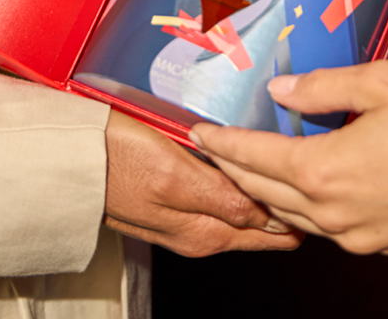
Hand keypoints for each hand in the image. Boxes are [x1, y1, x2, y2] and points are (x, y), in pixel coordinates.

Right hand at [104, 109, 300, 255]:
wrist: (72, 158)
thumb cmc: (117, 160)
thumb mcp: (174, 178)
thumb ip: (221, 198)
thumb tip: (266, 213)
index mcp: (207, 233)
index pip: (271, 227)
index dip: (296, 200)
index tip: (315, 171)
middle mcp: (203, 233)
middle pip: (262, 221)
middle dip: (287, 196)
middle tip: (310, 158)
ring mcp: (189, 219)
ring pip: (245, 207)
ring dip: (266, 184)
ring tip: (288, 154)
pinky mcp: (177, 202)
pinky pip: (224, 196)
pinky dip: (241, 179)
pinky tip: (246, 157)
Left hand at [190, 62, 387, 259]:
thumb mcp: (385, 82)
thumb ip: (325, 86)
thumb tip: (283, 90)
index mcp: (324, 169)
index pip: (254, 156)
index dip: (221, 142)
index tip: (196, 131)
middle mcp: (331, 210)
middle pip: (262, 189)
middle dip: (232, 166)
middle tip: (210, 146)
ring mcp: (354, 234)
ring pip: (290, 213)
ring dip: (263, 188)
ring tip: (246, 164)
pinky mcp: (378, 243)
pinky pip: (323, 225)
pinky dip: (299, 204)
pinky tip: (302, 184)